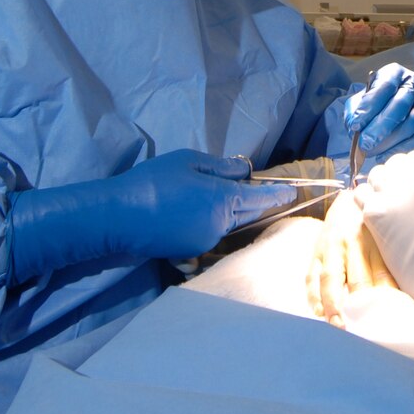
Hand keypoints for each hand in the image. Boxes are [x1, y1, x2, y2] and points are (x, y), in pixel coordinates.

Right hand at [8, 149, 295, 279]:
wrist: (119, 217)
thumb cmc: (153, 181)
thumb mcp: (188, 161)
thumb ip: (221, 167)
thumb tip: (244, 172)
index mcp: (224, 201)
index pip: (260, 197)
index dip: (278, 194)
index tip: (294, 192)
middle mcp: (221, 226)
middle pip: (248, 213)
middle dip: (261, 203)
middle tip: (272, 193)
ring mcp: (206, 242)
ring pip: (229, 224)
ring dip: (234, 212)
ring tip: (226, 196)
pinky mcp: (190, 252)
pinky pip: (211, 233)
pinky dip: (214, 222)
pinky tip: (199, 211)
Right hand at [306, 189, 394, 323]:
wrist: (348, 199)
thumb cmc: (371, 228)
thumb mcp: (385, 240)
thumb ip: (389, 266)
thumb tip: (405, 299)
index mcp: (375, 243)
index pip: (382, 276)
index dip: (385, 300)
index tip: (390, 322)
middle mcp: (353, 244)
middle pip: (357, 280)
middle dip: (360, 306)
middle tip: (364, 332)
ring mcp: (331, 248)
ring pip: (331, 278)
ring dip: (333, 304)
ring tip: (338, 326)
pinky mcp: (316, 252)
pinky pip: (312, 275)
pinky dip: (314, 295)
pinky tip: (318, 312)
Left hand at [343, 64, 413, 157]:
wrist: (397, 107)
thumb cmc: (376, 104)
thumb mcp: (362, 99)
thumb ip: (355, 110)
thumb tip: (354, 126)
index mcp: (395, 73)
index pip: (384, 86)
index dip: (370, 105)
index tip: (356, 124)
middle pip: (400, 105)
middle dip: (381, 127)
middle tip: (365, 144)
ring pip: (413, 122)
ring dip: (392, 141)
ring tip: (374, 152)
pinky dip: (407, 148)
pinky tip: (390, 155)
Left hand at [359, 150, 413, 333]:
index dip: (413, 169)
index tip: (413, 182)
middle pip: (395, 163)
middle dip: (396, 177)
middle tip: (400, 195)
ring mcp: (392, 193)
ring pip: (376, 175)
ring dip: (380, 187)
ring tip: (387, 205)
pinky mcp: (375, 212)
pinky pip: (360, 194)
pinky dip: (366, 201)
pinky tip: (375, 214)